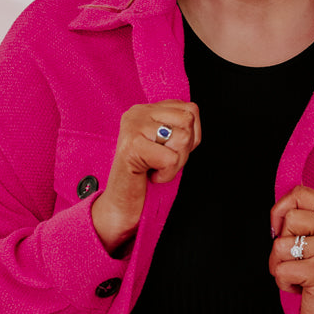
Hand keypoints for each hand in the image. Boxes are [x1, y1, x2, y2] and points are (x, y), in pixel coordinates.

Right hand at [90, 100, 200, 253]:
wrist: (121, 204)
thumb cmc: (145, 176)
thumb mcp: (166, 144)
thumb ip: (179, 126)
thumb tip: (192, 118)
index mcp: (147, 109)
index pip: (190, 109)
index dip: (191, 137)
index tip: (169, 151)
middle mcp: (137, 113)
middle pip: (188, 121)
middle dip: (184, 150)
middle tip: (161, 162)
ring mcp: (132, 127)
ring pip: (182, 138)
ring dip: (175, 163)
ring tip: (155, 168)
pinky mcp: (131, 146)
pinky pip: (170, 159)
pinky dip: (166, 174)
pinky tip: (150, 175)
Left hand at [269, 186, 313, 313]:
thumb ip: (302, 219)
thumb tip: (279, 208)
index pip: (300, 193)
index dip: (281, 209)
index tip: (282, 229)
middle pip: (289, 218)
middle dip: (281, 243)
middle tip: (298, 260)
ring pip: (280, 245)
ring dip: (280, 264)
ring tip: (299, 274)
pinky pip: (280, 269)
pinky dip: (283, 282)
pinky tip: (301, 286)